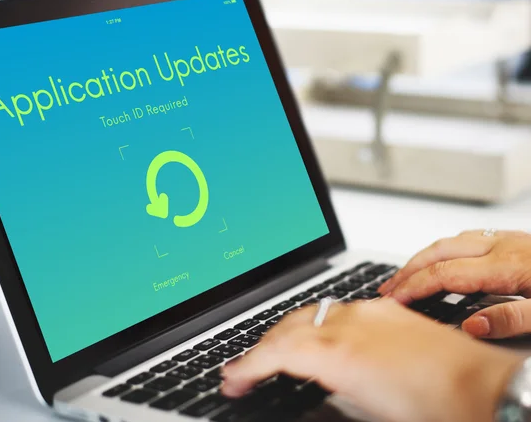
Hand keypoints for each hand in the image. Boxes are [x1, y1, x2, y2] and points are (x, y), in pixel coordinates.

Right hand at [221, 300, 520, 421]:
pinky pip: (335, 309)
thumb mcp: (364, 406)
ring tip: (271, 353)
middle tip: (243, 369)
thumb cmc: (434, 408)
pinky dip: (314, 324)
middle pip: (285, 327)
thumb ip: (325, 384)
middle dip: (258, 348)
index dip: (246, 366)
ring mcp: (367, 309)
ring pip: (308, 312)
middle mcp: (348, 322)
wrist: (483, 386)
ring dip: (284, 332)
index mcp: (338, 352)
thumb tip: (304, 380)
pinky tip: (314, 336)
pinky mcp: (384, 307)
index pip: (274, 352)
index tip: (232, 378)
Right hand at [379, 230, 530, 338]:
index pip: (444, 273)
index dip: (413, 287)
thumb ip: (512, 320)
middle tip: (388, 288)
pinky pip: (468, 239)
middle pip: (439, 251)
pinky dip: (445, 250)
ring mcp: (509, 240)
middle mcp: (503, 246)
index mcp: (507, 265)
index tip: (394, 300)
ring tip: (407, 275)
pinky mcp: (517, 241)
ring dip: (424, 258)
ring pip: (452, 242)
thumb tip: (472, 326)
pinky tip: (444, 261)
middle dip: (408, 270)